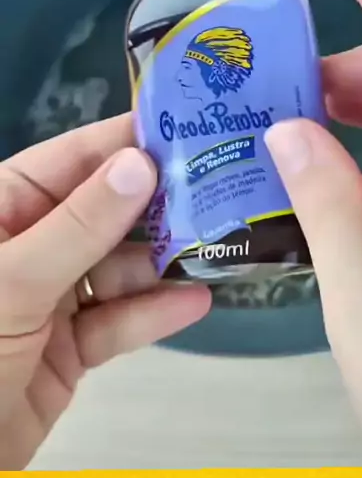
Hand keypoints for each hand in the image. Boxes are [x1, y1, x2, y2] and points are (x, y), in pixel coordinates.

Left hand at [0, 115, 210, 469]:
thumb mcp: (13, 281)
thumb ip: (78, 225)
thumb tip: (140, 164)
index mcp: (0, 209)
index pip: (70, 160)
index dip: (126, 142)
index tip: (189, 129)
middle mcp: (27, 245)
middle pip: (102, 213)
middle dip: (157, 206)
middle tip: (223, 190)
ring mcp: (48, 298)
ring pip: (116, 269)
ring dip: (163, 262)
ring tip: (220, 246)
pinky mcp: (67, 349)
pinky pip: (115, 322)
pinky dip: (152, 314)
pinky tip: (196, 302)